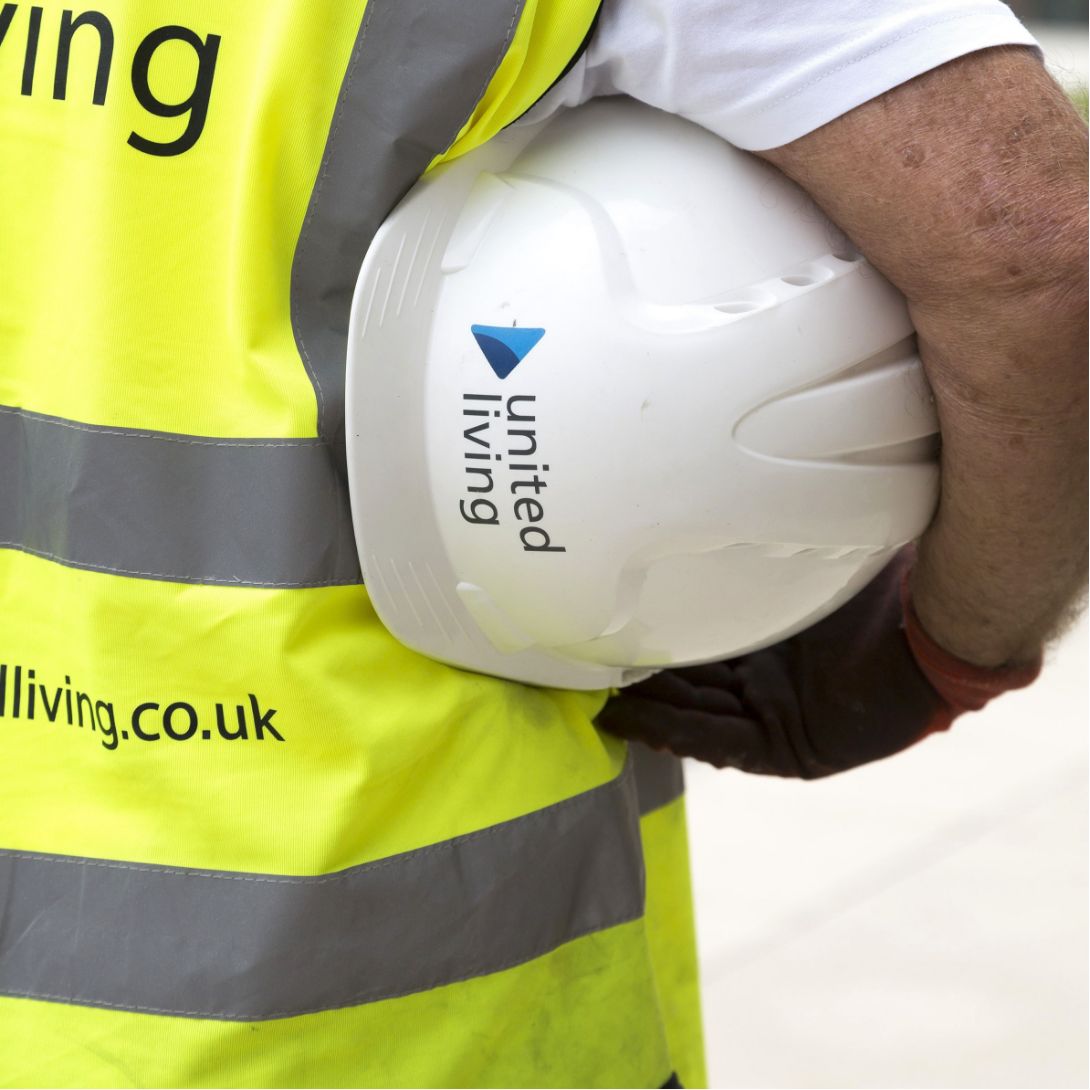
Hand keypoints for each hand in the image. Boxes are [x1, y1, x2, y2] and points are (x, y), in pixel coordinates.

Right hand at [596, 549, 1039, 778]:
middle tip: (570, 656)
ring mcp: (776, 715)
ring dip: (638, 706)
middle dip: (629, 671)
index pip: (691, 637)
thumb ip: (754, 521)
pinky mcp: (790, 749)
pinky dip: (668, 732)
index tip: (596, 617)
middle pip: (681, 679)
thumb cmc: (879, 575)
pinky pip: (718, 744)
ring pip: (689, 713)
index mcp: (767, 631)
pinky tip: (621, 720)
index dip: (644, 632)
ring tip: (581, 692)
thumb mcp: (799, 542)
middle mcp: (766, 676)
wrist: (941, 623)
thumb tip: (706, 459)